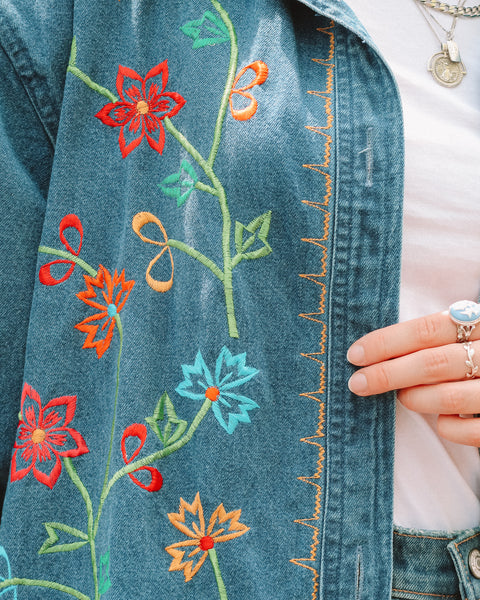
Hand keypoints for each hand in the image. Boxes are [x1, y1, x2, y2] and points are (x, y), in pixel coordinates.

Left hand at [347, 311, 479, 446]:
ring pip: (448, 398)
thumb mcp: (466, 334)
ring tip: (404, 397)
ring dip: (414, 399)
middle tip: (358, 383)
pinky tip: (440, 419)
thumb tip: (373, 353)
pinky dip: (445, 427)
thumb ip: (433, 339)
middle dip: (387, 374)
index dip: (387, 342)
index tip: (355, 354)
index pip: (426, 329)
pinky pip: (467, 431)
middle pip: (431, 363)